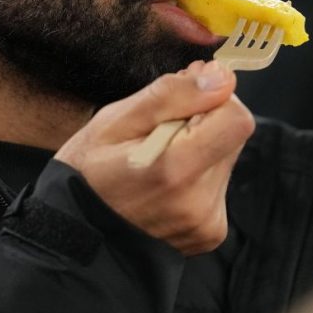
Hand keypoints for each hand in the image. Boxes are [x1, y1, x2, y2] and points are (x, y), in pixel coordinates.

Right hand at [54, 59, 253, 255]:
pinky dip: (197, 176)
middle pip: (233, 137)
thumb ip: (172, 95)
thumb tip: (221, 78)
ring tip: (157, 161)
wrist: (76, 233)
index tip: (186, 100)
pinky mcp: (210, 233)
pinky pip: (218, 186)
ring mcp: (206, 223)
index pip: (236, 120)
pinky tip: (164, 184)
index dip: (215, 100)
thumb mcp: (115, 121)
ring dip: (200, 150)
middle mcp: (198, 202)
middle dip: (204, 123)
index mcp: (175, 169)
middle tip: (160, 131)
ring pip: (226, 160)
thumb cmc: (87, 173)